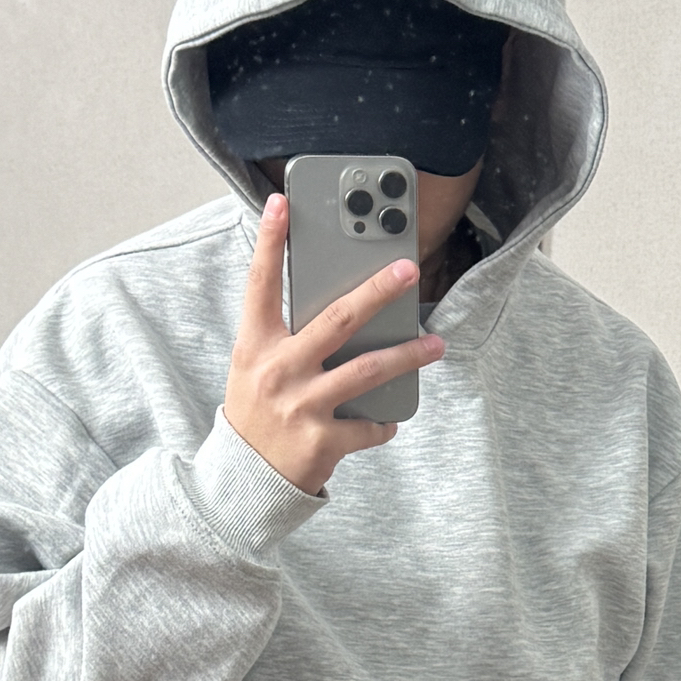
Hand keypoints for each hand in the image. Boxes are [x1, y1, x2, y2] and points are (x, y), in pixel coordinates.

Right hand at [223, 194, 444, 495]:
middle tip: (409, 270)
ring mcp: (302, 404)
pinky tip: (387, 420)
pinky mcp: (323, 439)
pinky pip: (370, 425)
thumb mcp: (258, 367)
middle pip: (338, 319)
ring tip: (436, 345)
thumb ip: (289, 337)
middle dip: (378, 291)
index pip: (261, 283)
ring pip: (368, 369)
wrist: (244, 478)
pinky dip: (383, 423)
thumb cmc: (257, 411)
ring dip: (408, 356)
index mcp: (256, 344)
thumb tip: (346, 311)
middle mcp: (279, 369)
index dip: (272, 242)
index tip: (283, 203)